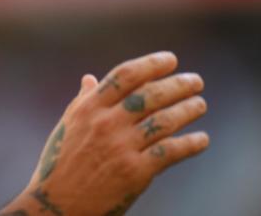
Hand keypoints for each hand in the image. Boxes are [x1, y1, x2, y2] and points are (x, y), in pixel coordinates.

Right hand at [0, 51, 208, 215]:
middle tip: (196, 81)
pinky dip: (191, 144)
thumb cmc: (60, 163)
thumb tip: (89, 78)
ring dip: (188, 110)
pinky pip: (170, 152)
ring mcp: (121, 148)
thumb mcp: (67, 126)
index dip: (151, 64)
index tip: (171, 60)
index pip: (125, 76)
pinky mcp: (135, 172)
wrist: (57, 205)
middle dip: (178, 85)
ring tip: (200, 104)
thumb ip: (82, 101)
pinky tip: (202, 139)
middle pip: (150, 95)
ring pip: (165, 121)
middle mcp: (105, 124)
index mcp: (88, 109)